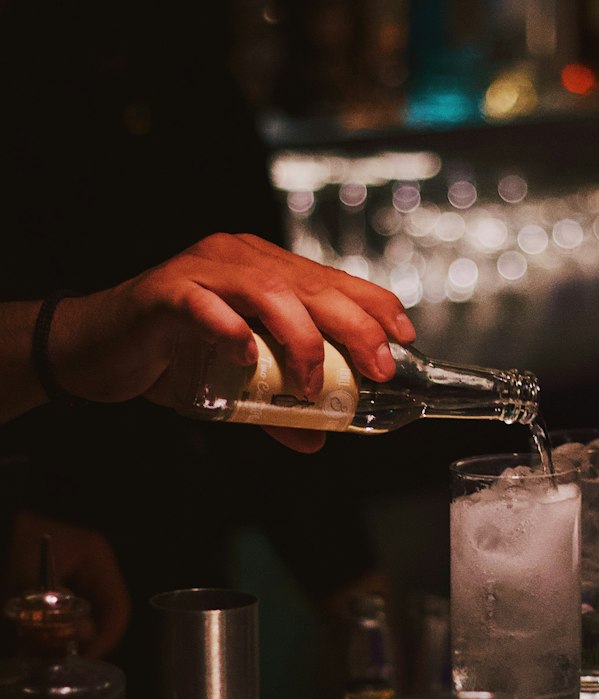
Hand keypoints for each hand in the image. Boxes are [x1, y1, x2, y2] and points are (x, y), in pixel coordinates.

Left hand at [3, 509, 130, 658]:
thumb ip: (56, 606)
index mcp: (97, 562)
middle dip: (78, 643)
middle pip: (98, 619)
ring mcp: (71, 582)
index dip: (108, 637)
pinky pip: (57, 619)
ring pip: (75, 622)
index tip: (88, 658)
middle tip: (57, 661)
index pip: (118, 607)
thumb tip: (83, 639)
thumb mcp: (30, 573)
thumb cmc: (13, 541)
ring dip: (57, 640)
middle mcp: (90, 574)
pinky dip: (44, 633)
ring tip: (35, 653)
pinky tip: (27, 642)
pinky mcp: (50, 591)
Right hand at [49, 233, 417, 452]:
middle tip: (379, 368)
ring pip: (268, 292)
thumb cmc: (169, 357)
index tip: (404, 336)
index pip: (332, 278)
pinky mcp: (164, 292)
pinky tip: (247, 358)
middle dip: (354, 327)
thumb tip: (319, 439)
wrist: (93, 350)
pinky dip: (231, 331)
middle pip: (311, 285)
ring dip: (301, 338)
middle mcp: (240, 258)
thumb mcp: (235, 386)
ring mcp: (202, 271)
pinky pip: (206, 306)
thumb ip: (275, 408)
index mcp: (264, 269)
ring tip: (311, 383)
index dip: (373, 304)